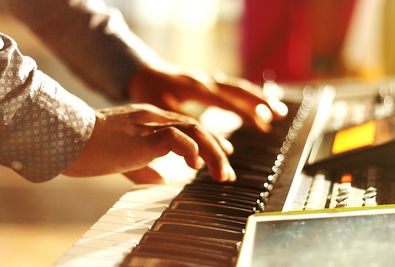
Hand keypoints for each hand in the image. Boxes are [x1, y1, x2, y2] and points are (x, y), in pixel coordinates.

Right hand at [63, 104, 234, 182]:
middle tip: (227, 173)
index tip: (224, 156)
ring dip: (213, 153)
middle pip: (198, 127)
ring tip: (221, 174)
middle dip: (218, 150)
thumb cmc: (90, 149)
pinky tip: (194, 165)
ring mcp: (149, 123)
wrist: (66, 139)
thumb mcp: (123, 159)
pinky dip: (190, 150)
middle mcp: (154, 118)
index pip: (189, 126)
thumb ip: (145, 168)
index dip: (210, 142)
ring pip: (194, 129)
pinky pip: (176, 137)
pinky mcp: (142, 135)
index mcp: (150, 121)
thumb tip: (162, 180)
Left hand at [128, 63, 287, 131]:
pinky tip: (255, 104)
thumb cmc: (149, 92)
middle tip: (279, 114)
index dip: (246, 113)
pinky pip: (231, 87)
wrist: (141, 72)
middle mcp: (206, 81)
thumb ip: (182, 132)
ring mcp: (207, 79)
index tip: (263, 124)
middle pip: (239, 90)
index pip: (227, 102)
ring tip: (276, 110)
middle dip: (260, 102)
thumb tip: (198, 160)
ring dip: (257, 98)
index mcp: (197, 88)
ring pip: (238, 87)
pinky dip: (246, 96)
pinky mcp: (206, 82)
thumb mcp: (162, 112)